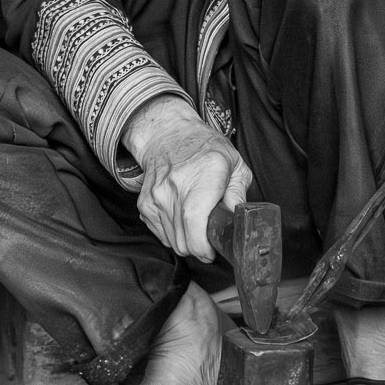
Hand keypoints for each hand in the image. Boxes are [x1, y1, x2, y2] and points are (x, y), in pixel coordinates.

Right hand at [123, 95, 251, 259]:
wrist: (167, 135)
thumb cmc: (204, 149)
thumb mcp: (235, 165)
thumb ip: (239, 196)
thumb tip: (238, 223)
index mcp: (204, 174)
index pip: (195, 220)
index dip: (204, 246)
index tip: (213, 249)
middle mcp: (176, 185)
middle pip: (183, 240)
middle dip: (200, 248)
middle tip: (210, 236)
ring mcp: (157, 196)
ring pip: (172, 242)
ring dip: (187, 241)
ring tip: (197, 222)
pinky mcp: (144, 205)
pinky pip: (161, 236)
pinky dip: (174, 234)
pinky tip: (182, 217)